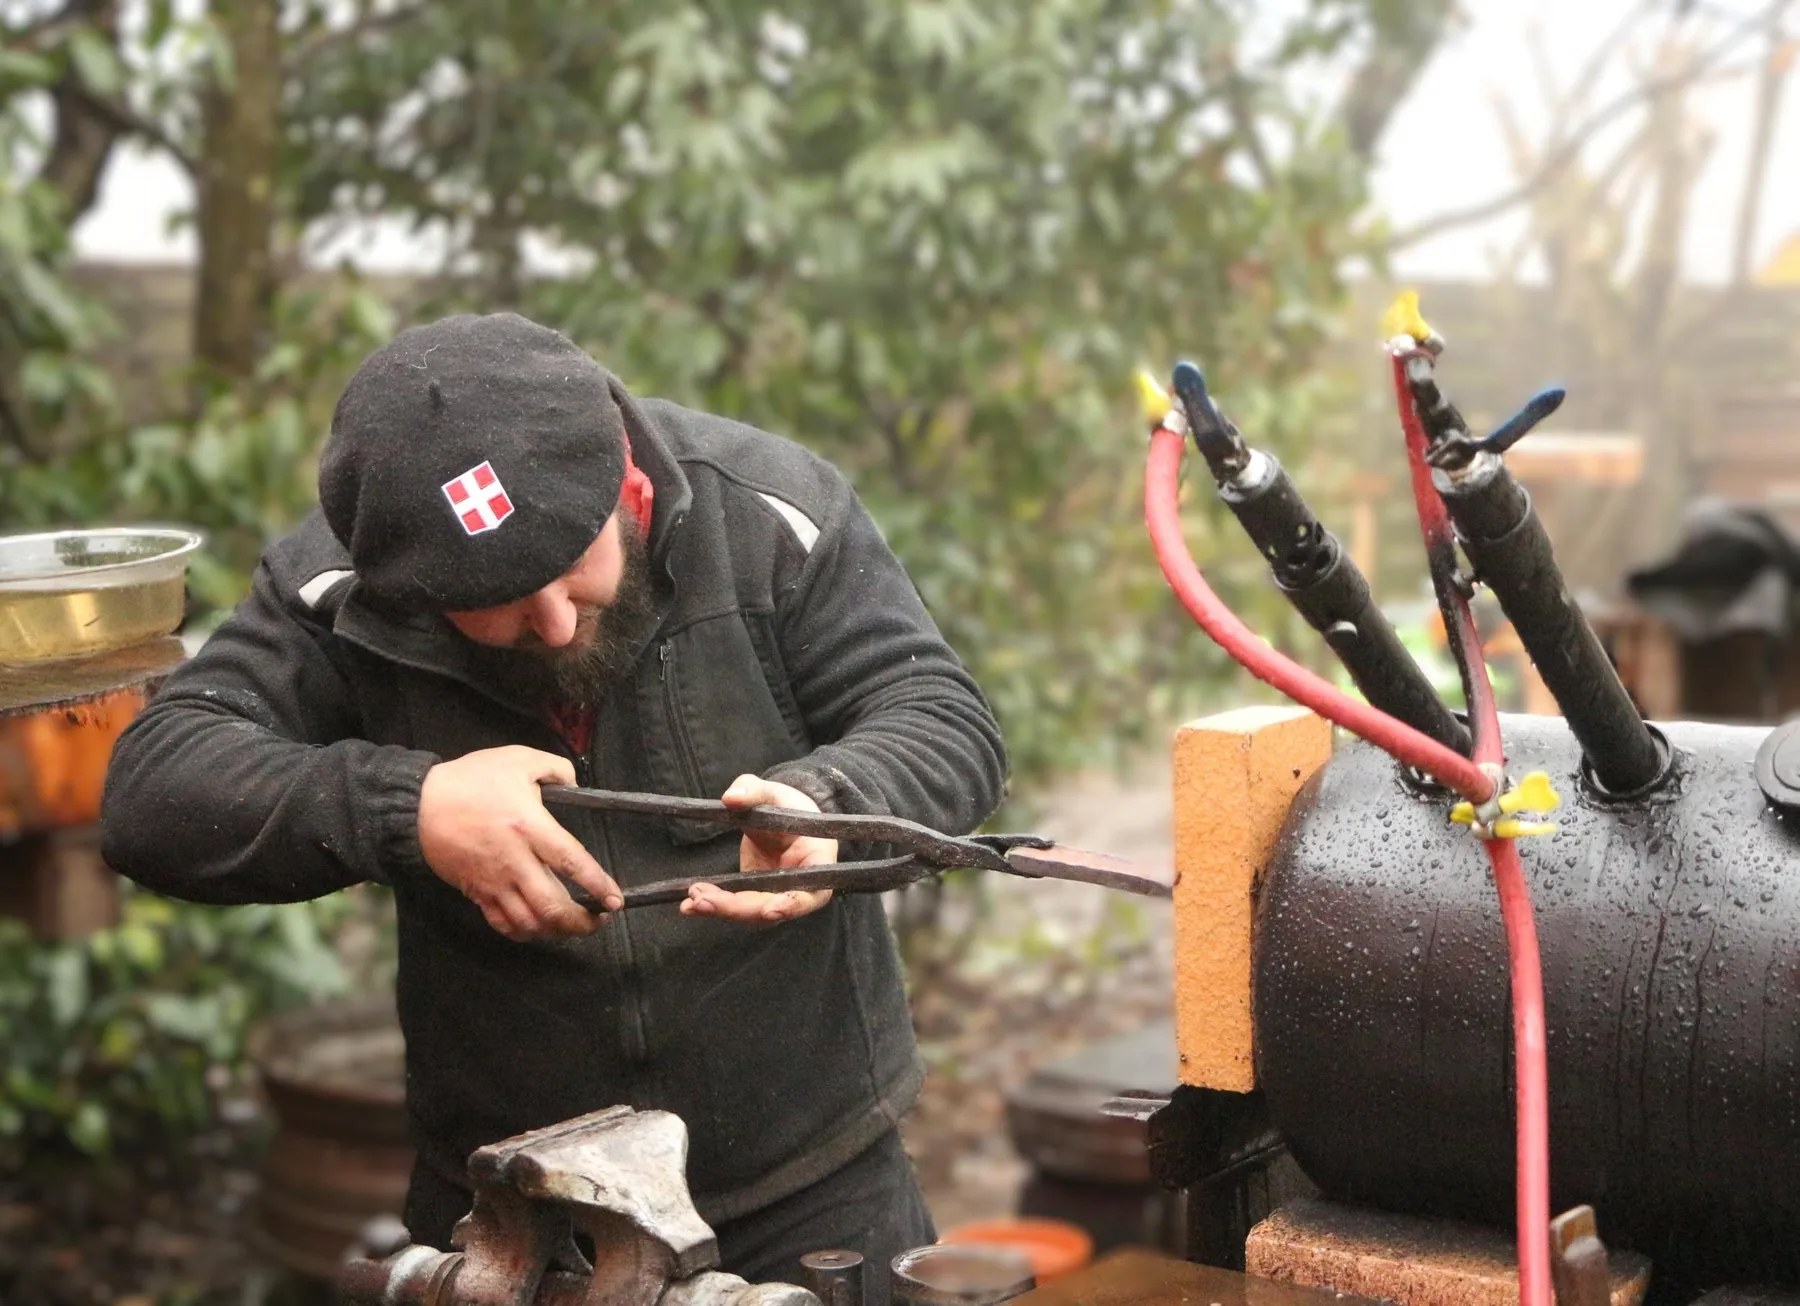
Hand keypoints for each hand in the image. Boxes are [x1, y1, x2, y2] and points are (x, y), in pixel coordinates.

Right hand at [417, 746, 622, 940]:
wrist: (418, 805)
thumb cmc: (470, 781)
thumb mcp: (517, 758)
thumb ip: (555, 768)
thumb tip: (575, 783)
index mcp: (529, 827)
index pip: (572, 863)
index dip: (597, 885)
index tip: (615, 901)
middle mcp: (515, 861)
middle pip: (552, 906)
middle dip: (580, 922)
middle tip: (598, 921)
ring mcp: (494, 881)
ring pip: (529, 922)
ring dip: (555, 931)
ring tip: (572, 926)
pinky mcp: (477, 892)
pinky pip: (502, 923)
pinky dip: (524, 932)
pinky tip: (537, 927)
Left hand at [680, 774, 837, 924]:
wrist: (783, 817)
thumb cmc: (788, 806)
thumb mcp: (774, 792)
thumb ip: (754, 790)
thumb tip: (731, 797)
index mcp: (818, 861)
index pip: (813, 891)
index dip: (793, 903)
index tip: (770, 910)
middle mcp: (801, 887)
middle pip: (773, 908)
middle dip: (738, 908)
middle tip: (704, 899)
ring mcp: (777, 895)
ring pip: (752, 913)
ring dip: (722, 910)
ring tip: (692, 900)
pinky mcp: (757, 896)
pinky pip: (737, 907)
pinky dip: (715, 907)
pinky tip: (688, 905)